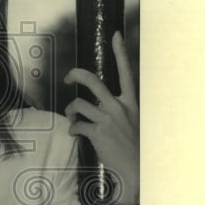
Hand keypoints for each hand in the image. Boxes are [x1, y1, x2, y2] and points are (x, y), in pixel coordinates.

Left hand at [64, 31, 139, 201]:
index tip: (115, 34)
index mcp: (131, 102)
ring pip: (78, 104)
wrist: (137, 170)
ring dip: (70, 110)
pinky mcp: (97, 133)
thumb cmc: (135, 148)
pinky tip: (75, 133)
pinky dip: (73, 129)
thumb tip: (101, 106)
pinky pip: (76, 125)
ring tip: (72, 117)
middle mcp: (119, 107)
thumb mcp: (134, 123)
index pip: (126, 71)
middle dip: (75, 75)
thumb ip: (120, 111)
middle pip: (92, 81)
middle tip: (67, 79)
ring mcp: (107, 119)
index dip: (120, 52)